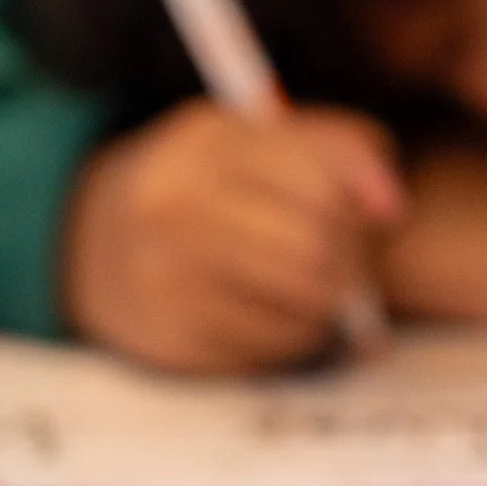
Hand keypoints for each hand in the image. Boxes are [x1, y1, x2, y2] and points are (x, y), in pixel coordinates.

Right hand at [62, 99, 403, 373]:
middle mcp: (172, 209)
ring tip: (324, 286)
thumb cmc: (215, 180)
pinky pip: (271, 348)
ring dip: (332, 303)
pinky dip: (297, 335)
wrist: (94, 237)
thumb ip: (341, 151)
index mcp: (207, 144)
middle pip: (314, 249)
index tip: (390, 212)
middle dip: (354, 259)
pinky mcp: (167, 339)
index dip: (371, 199)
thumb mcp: (266, 137)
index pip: (321, 180)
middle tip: (356, 259)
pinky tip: (283, 312)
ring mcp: (161, 279)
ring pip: (301, 306)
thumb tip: (392, 210)